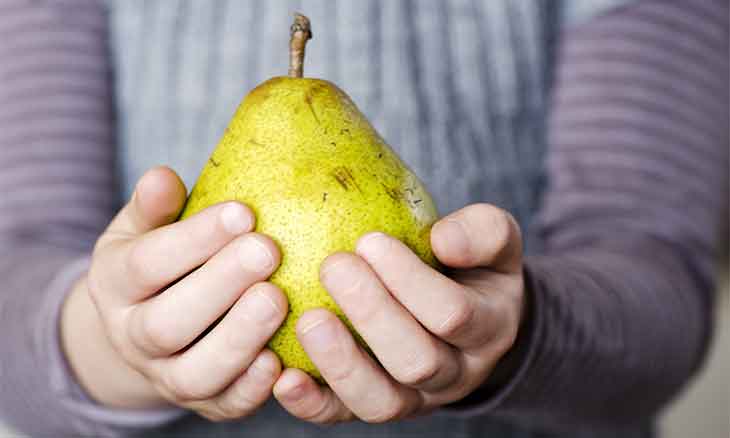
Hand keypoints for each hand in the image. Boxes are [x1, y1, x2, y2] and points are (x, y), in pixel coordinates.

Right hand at [61, 167, 287, 420]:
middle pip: (167, 323)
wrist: (143, 328)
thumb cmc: (158, 263)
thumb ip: (153, 207)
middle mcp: (133, 337)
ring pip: (194, 373)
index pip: (147, 263)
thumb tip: (163, 177)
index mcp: (116, 284)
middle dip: (220, 285)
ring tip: (277, 299)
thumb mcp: (143, 229)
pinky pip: (223, 407)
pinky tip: (280, 364)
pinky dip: (250, 390)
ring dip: (238, 338)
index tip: (243, 212)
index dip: (194, 239)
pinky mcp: (204, 404)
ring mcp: (166, 377)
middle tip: (268, 250)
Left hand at [272, 203, 523, 423]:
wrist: (467, 318)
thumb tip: (443, 239)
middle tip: (334, 265)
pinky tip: (282, 374)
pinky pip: (340, 415)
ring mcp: (414, 400)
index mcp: (488, 330)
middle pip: (417, 362)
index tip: (370, 239)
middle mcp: (454, 374)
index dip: (411, 281)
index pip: (453, 314)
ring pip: (381, 401)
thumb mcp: (494, 239)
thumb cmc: (472, 266)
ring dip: (341, 363)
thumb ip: (482, 232)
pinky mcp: (372, 407)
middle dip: (373, 315)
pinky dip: (310, 403)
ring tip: (309, 319)